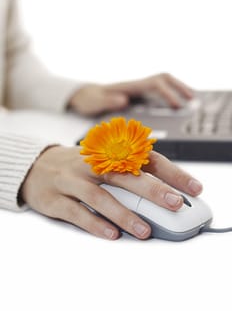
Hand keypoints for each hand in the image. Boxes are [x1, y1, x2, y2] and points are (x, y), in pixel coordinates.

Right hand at [21, 146, 201, 239]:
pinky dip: (95, 223)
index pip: (143, 158)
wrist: (34, 166)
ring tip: (144, 231)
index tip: (192, 187)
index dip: (170, 171)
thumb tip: (162, 189)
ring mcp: (72, 180)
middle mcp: (91, 164)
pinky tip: (111, 234)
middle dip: (152, 189)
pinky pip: (77, 212)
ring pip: (100, 196)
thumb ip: (128, 171)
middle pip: (124, 174)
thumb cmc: (76, 165)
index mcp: (107, 153)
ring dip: (124, 214)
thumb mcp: (102, 159)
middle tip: (174, 203)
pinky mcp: (55, 199)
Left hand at [69, 73, 192, 115]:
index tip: (177, 105)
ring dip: (177, 89)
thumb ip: (108, 101)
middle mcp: (136, 86)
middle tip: (192, 98)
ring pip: (162, 84)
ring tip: (190, 100)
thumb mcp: (95, 102)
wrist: (83, 96)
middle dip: (179, 86)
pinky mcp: (137, 96)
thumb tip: (124, 100)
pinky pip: (158, 92)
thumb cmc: (89, 99)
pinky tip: (174, 105)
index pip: (154, 85)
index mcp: (129, 87)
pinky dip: (170, 95)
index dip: (168, 94)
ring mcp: (137, 90)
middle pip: (163, 79)